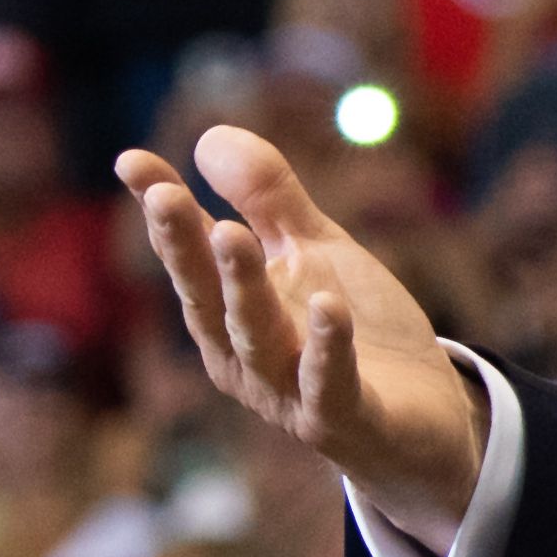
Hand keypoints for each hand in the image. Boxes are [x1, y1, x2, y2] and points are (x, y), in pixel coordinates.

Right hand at [123, 127, 484, 541]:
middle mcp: (245, 358)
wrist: (425, 418)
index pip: (190, 258)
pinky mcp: (343, 420)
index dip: (163, 214)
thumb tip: (207, 137)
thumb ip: (269, 200)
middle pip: (208, 299)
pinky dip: (326, 349)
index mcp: (230, 315)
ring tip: (233, 234)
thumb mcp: (317, 252)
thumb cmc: (358, 331)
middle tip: (165, 195)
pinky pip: (330, 386)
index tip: (130, 161)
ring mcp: (289, 393)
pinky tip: (328, 307)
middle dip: (185, 249)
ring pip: (258, 339)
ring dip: (244, 288)